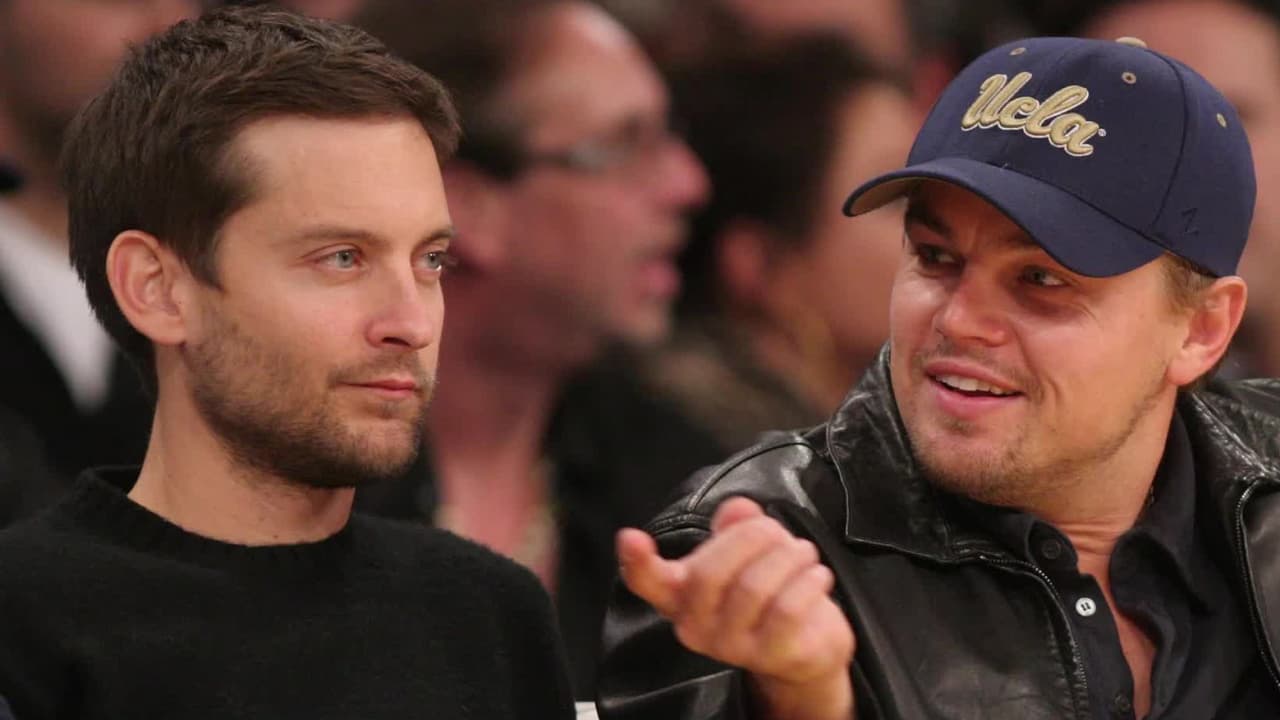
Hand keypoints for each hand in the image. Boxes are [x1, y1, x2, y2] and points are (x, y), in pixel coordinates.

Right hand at [617, 497, 855, 719]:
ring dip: (786, 556)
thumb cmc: (769, 593)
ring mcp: (732, 646)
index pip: (648, 581)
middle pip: (709, 573)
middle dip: (750, 538)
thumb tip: (737, 510)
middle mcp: (697, 626)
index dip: (636, 561)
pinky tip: (816, 574)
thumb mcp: (748, 553)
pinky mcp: (771, 656)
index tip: (630, 538)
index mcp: (682, 594)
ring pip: (753, 587)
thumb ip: (736, 525)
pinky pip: (787, 609)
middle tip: (774, 530)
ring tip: (802, 552)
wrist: (805, 648)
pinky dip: (807, 581)